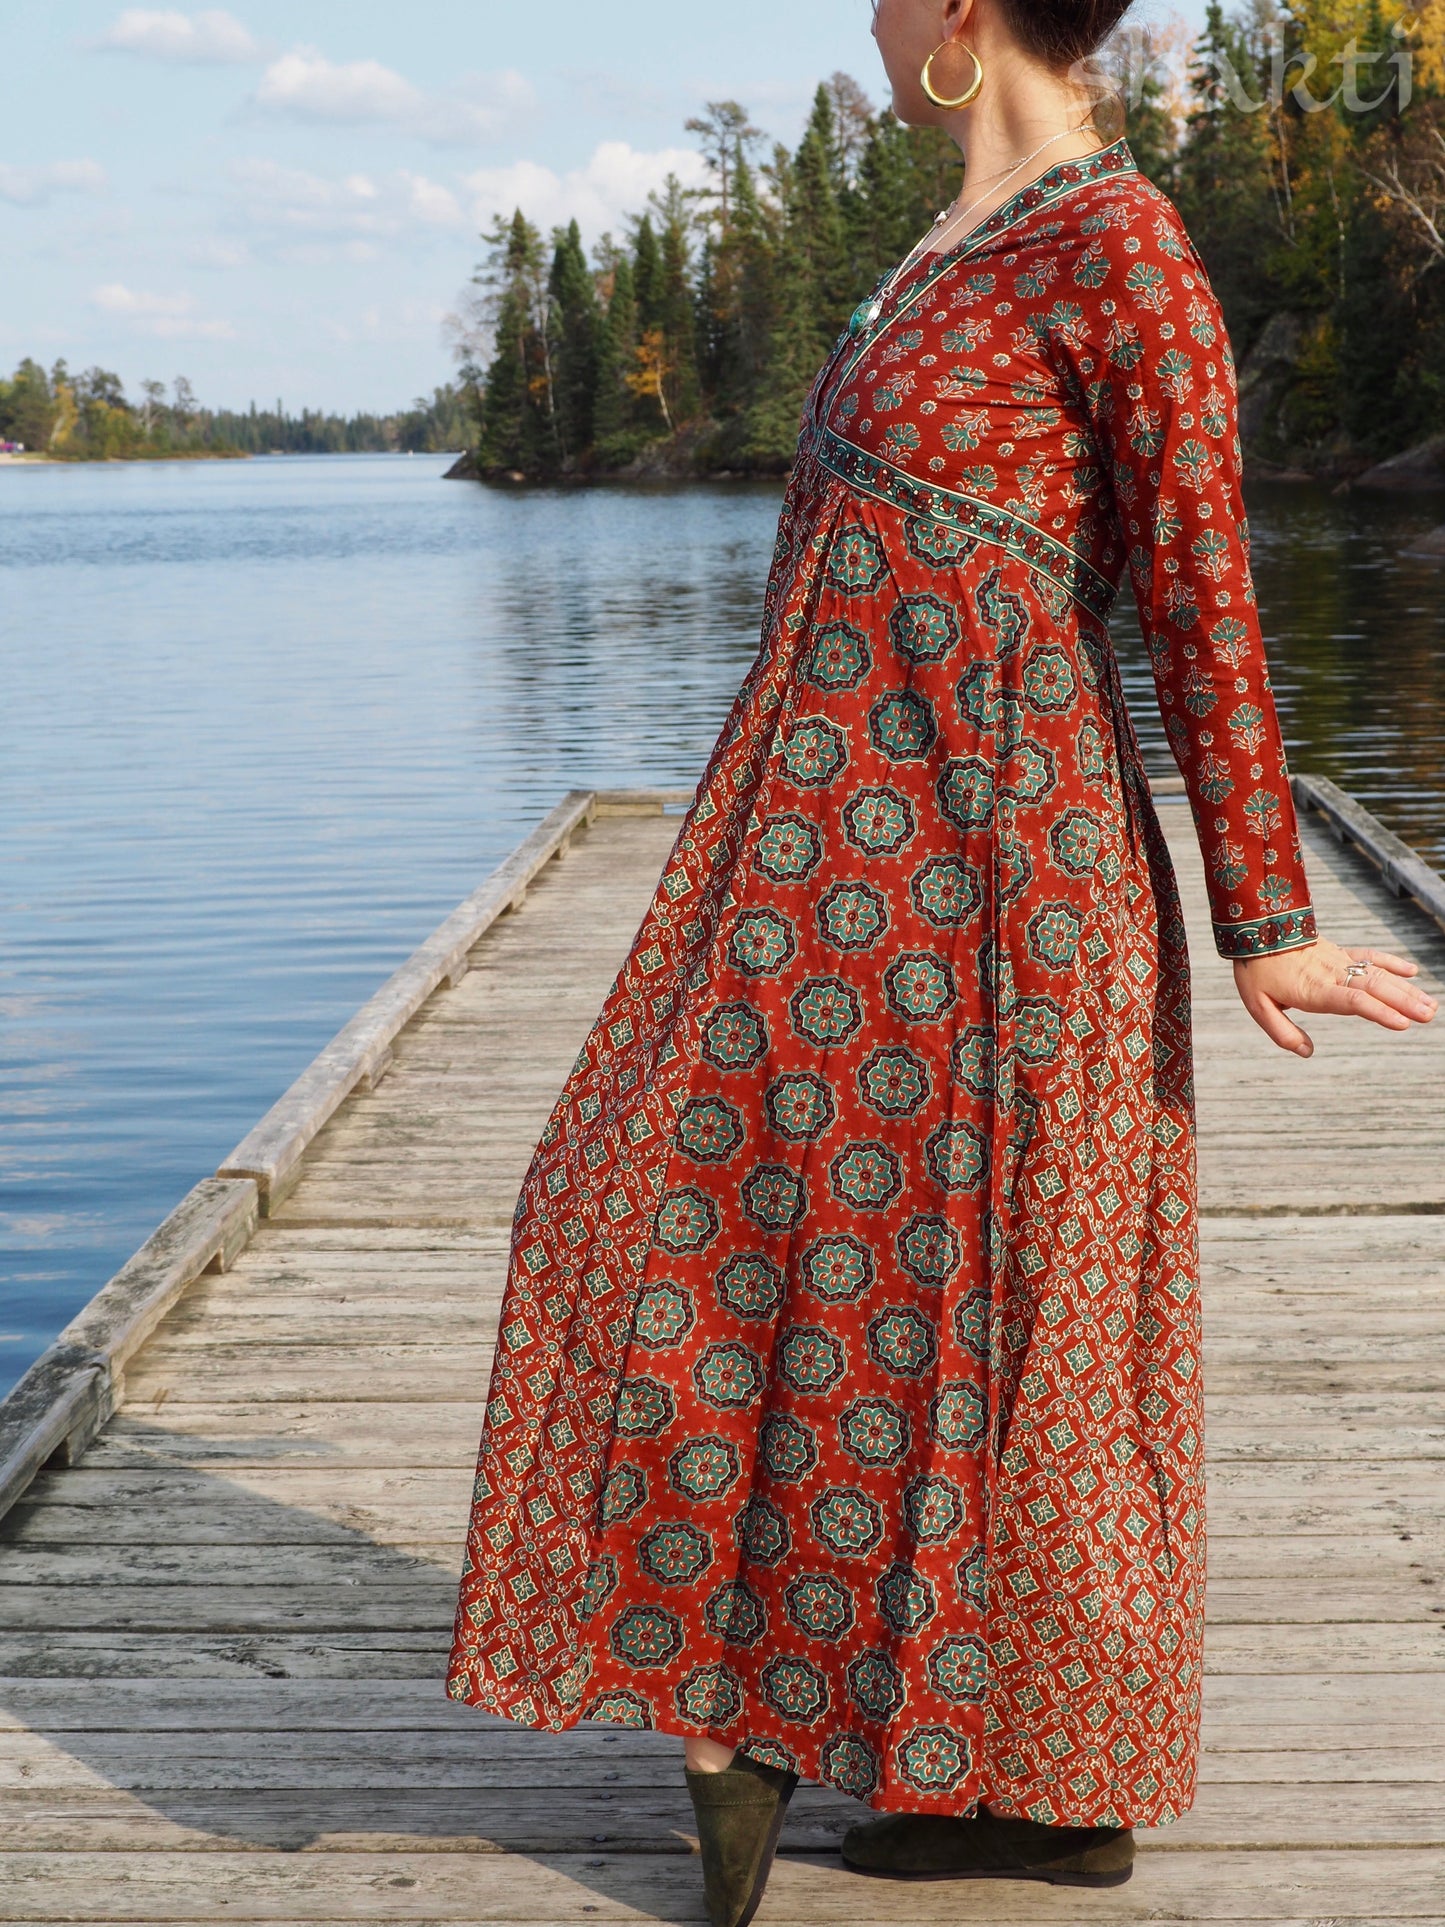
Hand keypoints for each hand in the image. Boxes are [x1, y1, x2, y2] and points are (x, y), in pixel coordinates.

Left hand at [1233, 939, 1438, 1057]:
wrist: (1254, 930)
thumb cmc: (1256, 971)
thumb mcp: (1258, 1006)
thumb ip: (1282, 1032)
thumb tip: (1307, 1052)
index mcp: (1314, 989)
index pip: (1352, 1001)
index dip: (1378, 1012)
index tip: (1402, 1023)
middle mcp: (1332, 974)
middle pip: (1373, 988)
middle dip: (1403, 1002)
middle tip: (1428, 1016)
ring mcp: (1338, 961)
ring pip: (1377, 973)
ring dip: (1405, 989)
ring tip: (1430, 1005)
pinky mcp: (1339, 952)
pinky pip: (1369, 955)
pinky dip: (1392, 962)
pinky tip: (1412, 972)